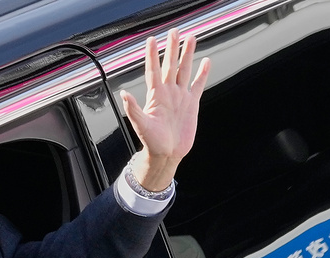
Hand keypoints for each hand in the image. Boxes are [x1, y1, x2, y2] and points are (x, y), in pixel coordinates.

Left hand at [120, 29, 209, 191]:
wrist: (167, 153)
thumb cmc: (152, 142)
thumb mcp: (141, 125)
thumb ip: (133, 109)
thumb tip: (123, 94)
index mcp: (155, 95)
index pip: (154, 70)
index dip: (152, 55)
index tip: (151, 39)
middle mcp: (168, 92)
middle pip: (170, 65)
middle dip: (172, 48)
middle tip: (174, 31)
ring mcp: (180, 96)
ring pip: (184, 70)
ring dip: (187, 55)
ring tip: (191, 38)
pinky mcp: (192, 103)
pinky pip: (197, 85)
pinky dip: (202, 74)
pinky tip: (205, 61)